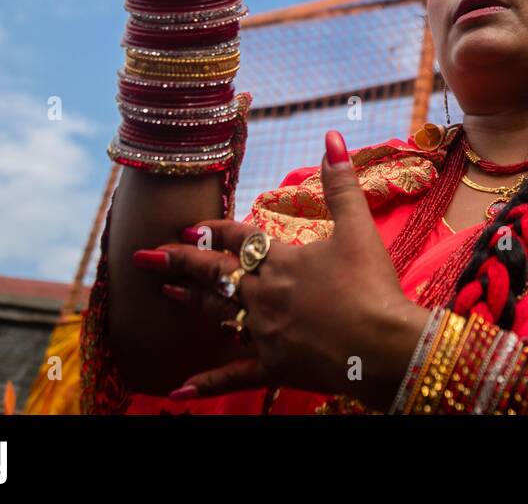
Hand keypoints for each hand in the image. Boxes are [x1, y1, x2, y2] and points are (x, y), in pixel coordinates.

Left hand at [132, 130, 429, 408]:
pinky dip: (206, 383)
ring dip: (190, 302)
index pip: (240, 238)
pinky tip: (177, 390)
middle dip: (178, 261)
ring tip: (166, 294)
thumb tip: (333, 137)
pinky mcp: (273, 367)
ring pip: (218, 314)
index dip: (214, 229)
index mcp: (282, 260)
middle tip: (143, 256)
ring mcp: (265, 333)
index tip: (188, 225)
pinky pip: (233, 375)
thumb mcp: (358, 228)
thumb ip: (341, 184)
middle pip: (214, 274)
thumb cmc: (373, 286)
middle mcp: (264, 294)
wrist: (384, 346)